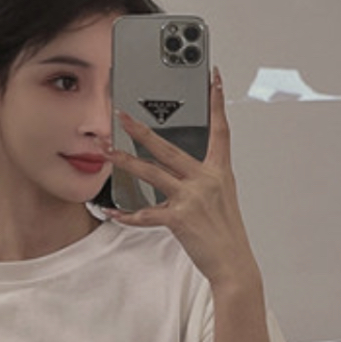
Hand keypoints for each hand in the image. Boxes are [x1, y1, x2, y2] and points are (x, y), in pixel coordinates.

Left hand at [102, 69, 258, 290]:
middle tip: (123, 115)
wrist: (233, 262)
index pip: (220, 129)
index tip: (214, 79)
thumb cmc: (227, 233)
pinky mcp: (179, 219)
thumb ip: (203, 180)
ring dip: (126, 161)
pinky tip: (113, 212)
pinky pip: (147, 214)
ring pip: (152, 172)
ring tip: (107, 152)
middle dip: (141, 129)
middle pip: (168, 147)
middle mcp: (205, 180)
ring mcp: (192, 198)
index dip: (217, 102)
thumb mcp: (222, 198)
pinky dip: (128, 215)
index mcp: (219, 171)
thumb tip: (185, 173)